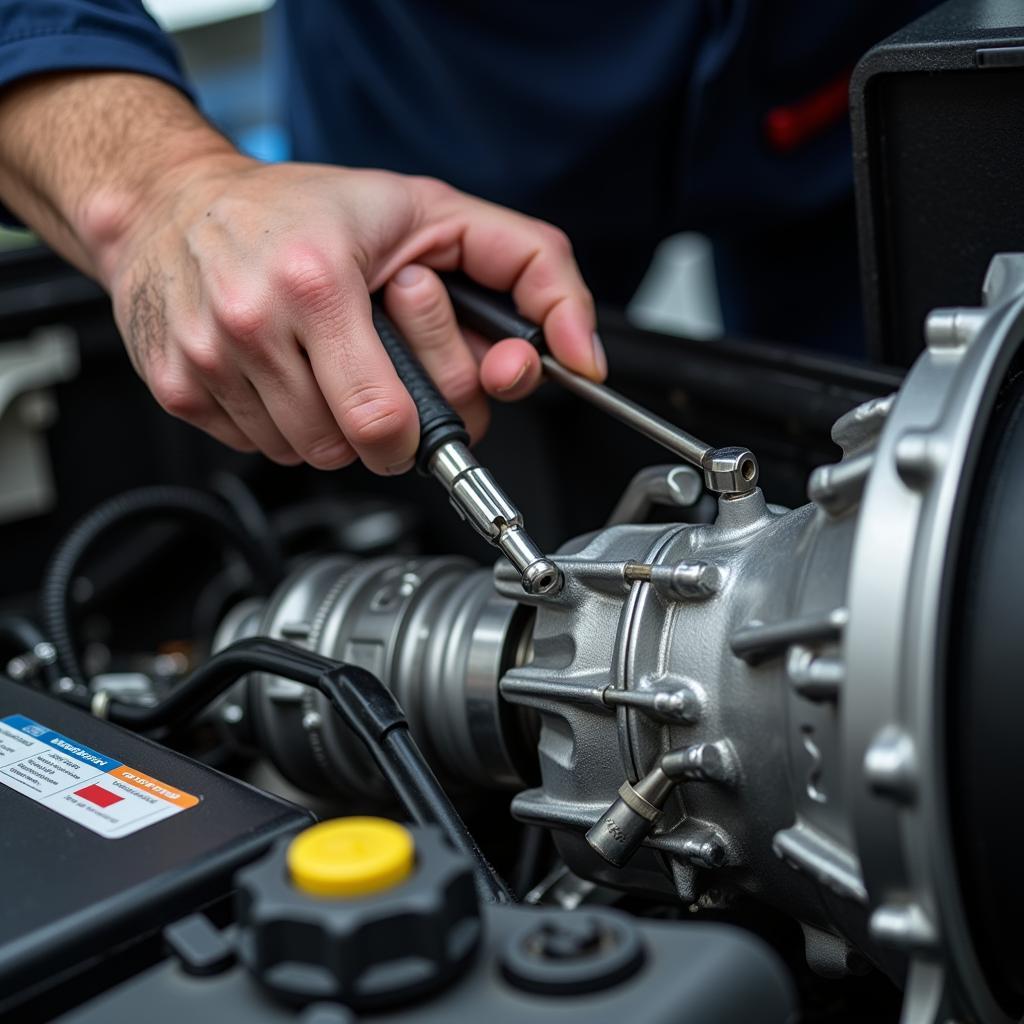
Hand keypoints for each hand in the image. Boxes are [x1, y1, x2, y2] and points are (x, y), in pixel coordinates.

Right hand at [103, 156, 603, 471]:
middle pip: (348, 450)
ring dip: (332, 428)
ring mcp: (207, 360)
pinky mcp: (177, 389)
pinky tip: (281, 370)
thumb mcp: (435, 212)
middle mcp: (252, 321)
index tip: (419, 417)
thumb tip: (582, 357)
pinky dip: (284, 424)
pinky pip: (259, 449)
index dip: (417, 434)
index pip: (385, 424)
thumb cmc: (311, 208)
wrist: (172, 199)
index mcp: (318, 282)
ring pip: (305, 456)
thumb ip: (533, 269)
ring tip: (326, 365)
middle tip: (375, 379)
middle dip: (381, 433)